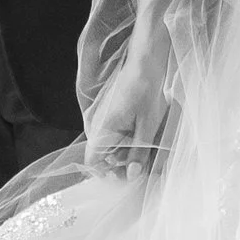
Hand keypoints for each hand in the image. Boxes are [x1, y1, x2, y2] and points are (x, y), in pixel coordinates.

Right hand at [84, 28, 172, 176]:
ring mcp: (104, 119)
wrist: (146, 62)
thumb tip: (132, 175)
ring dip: (126, 154)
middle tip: (143, 168)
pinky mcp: (113, 114)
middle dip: (121, 166)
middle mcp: (99, 125)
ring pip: (110, 147)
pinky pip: (115, 135)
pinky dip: (127, 142)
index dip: (107, 173)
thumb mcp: (147, 126)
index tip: (126, 177)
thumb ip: (138, 153)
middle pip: (102, 156)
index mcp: (102, 129)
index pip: (92, 161)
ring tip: (147, 155)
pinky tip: (143, 141)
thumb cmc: (146, 90)